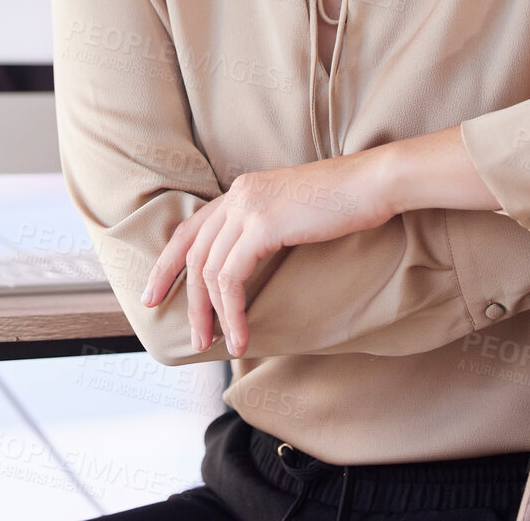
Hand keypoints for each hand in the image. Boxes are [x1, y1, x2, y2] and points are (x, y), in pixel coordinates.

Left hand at [140, 152, 390, 358]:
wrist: (375, 182)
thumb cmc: (347, 203)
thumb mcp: (296, 213)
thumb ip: (268, 229)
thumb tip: (252, 267)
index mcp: (243, 190)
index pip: (189, 229)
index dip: (167, 264)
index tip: (154, 294)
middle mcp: (238, 194)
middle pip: (191, 252)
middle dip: (186, 299)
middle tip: (191, 337)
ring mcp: (248, 207)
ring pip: (209, 270)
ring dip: (211, 314)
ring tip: (219, 345)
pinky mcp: (262, 225)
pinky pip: (231, 278)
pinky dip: (232, 312)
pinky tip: (240, 336)